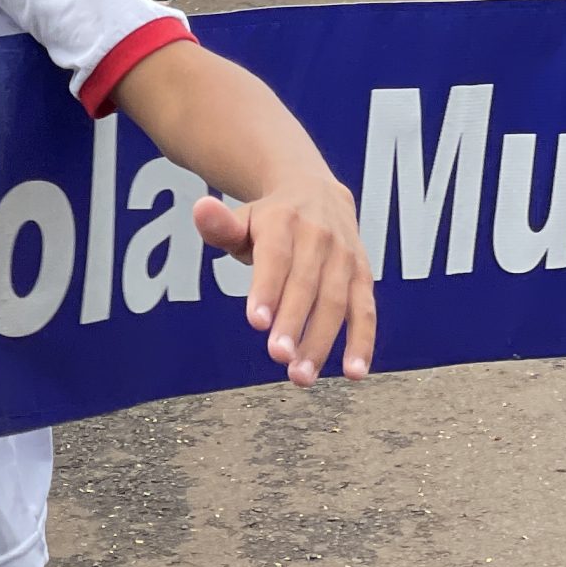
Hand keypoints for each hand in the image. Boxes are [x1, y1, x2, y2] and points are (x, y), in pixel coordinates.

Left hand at [192, 174, 375, 384]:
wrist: (316, 191)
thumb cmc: (270, 218)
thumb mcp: (242, 218)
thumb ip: (219, 225)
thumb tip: (200, 209)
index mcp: (283, 220)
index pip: (275, 257)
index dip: (267, 289)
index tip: (256, 321)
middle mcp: (319, 236)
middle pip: (306, 283)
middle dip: (293, 322)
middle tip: (278, 356)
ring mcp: (344, 257)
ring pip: (336, 301)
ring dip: (321, 341)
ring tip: (302, 375)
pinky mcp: (362, 276)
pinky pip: (365, 310)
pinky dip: (362, 342)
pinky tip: (354, 372)